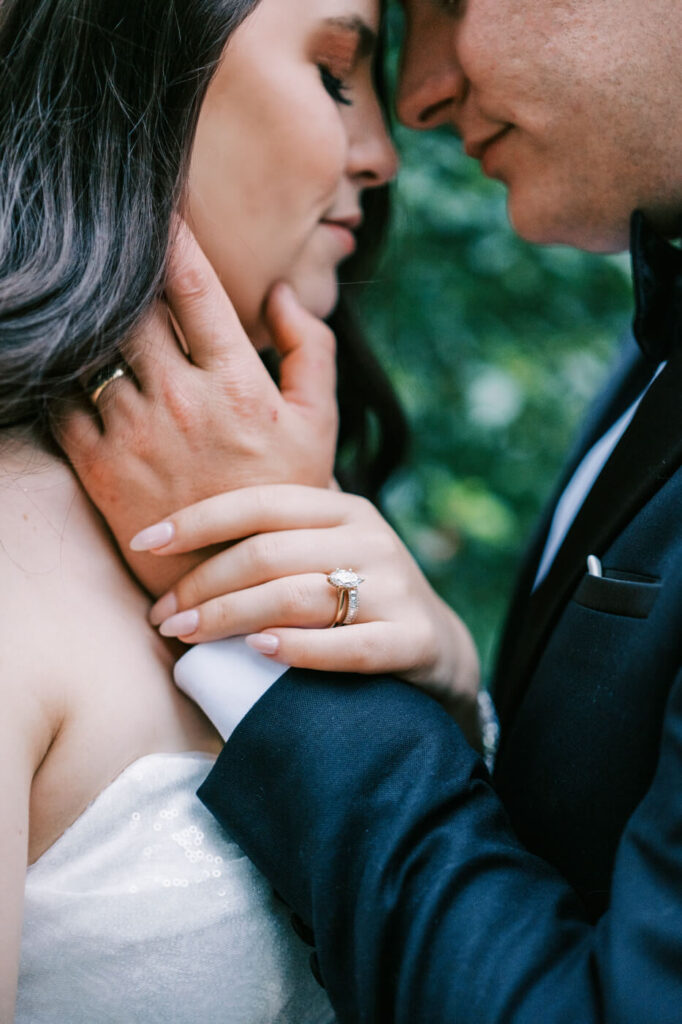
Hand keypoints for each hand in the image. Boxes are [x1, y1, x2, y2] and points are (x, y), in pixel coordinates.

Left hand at [56, 223, 338, 595]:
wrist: (236, 581)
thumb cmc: (282, 495)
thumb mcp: (318, 424)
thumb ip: (311, 350)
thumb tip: (282, 293)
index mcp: (237, 383)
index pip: (195, 287)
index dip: (173, 234)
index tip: (157, 201)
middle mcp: (182, 400)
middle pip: (132, 305)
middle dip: (120, 268)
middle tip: (108, 239)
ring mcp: (136, 432)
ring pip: (93, 345)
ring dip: (88, 314)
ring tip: (82, 292)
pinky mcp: (98, 465)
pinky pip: (62, 399)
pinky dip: (60, 371)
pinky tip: (68, 357)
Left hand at [131, 485, 481, 736]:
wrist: (438, 645)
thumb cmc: (358, 596)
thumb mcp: (327, 550)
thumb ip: (277, 537)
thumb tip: (177, 539)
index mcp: (343, 509)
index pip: (260, 503)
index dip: (197, 520)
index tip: (145, 542)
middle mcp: (370, 538)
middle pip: (268, 553)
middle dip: (202, 583)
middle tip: (162, 615)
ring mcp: (396, 588)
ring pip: (297, 597)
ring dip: (229, 616)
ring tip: (184, 636)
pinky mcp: (414, 638)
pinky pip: (348, 646)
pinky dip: (299, 649)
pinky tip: (259, 651)